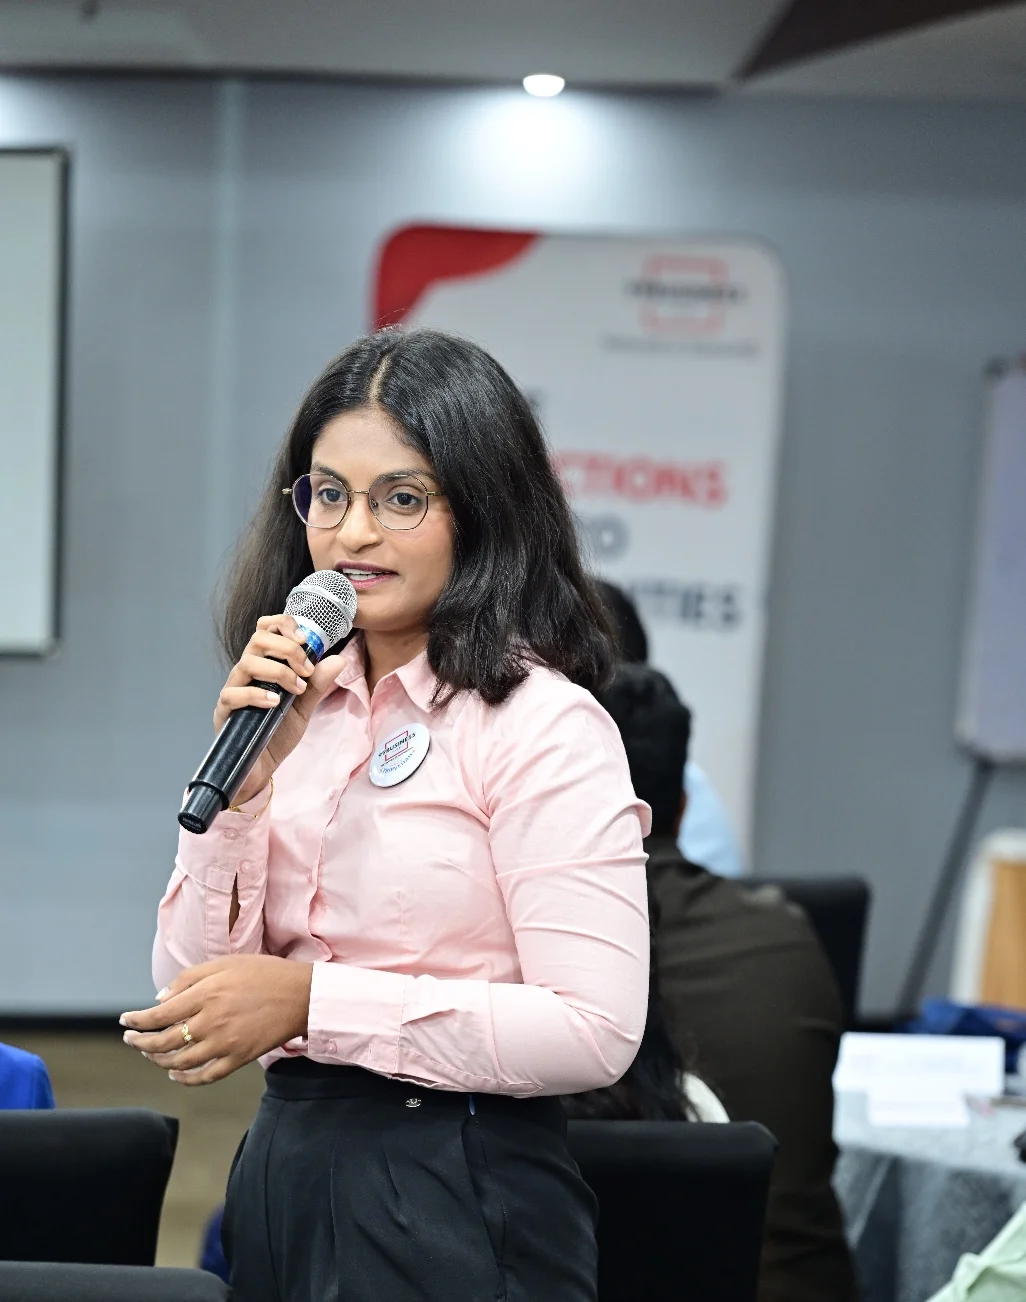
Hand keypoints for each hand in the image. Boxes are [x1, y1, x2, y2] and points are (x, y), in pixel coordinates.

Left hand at [120, 955, 312, 1085]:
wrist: (301, 995)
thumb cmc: (264, 973)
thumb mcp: (225, 963)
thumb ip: (189, 978)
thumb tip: (159, 1000)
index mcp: (205, 994)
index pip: (158, 1015)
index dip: (136, 1021)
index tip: (125, 1021)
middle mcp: (211, 1021)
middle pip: (163, 1041)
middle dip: (140, 1042)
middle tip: (130, 1039)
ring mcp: (224, 1044)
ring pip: (179, 1062)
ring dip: (158, 1060)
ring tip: (150, 1054)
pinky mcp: (238, 1059)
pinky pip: (204, 1077)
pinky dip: (184, 1079)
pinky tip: (175, 1073)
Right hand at [215, 615, 346, 802]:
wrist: (261, 768)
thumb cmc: (277, 734)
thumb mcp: (303, 707)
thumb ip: (317, 683)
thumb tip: (338, 659)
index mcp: (264, 665)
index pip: (266, 630)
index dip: (283, 625)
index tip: (305, 639)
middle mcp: (246, 673)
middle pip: (257, 640)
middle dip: (287, 648)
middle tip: (306, 668)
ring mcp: (233, 690)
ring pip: (246, 662)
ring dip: (278, 671)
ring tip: (296, 689)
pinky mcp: (224, 712)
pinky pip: (233, 694)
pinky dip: (257, 694)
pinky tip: (275, 703)